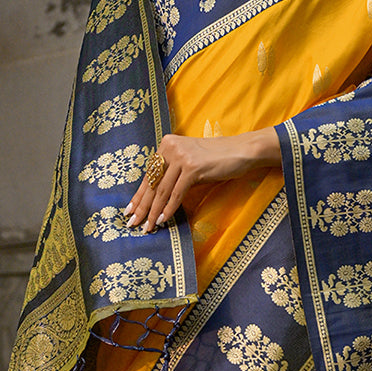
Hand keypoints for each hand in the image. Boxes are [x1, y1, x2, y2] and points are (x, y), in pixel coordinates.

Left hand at [124, 129, 280, 230]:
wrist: (241, 151)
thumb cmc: (217, 159)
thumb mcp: (190, 162)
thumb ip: (173, 173)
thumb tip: (155, 198)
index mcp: (167, 144)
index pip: (149, 174)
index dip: (139, 195)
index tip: (130, 210)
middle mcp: (170, 147)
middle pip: (152, 183)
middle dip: (142, 206)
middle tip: (133, 223)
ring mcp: (181, 156)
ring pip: (162, 190)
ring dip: (154, 212)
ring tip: (147, 227)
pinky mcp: (193, 167)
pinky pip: (177, 193)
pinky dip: (169, 208)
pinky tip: (162, 220)